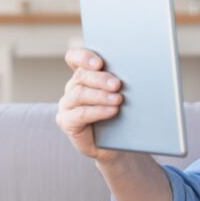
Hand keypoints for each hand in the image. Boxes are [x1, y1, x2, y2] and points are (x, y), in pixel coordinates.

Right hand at [56, 48, 124, 162]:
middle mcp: (72, 88)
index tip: (100, 63)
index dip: (84, 57)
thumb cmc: (121, 116)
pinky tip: (112, 111)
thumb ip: (118, 82)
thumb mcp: (121, 95)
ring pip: (79, 93)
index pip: (74, 58)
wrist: (118, 143)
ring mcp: (67, 105)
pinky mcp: (66, 121)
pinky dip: (98, 111)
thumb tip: (133, 71)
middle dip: (100, 78)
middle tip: (117, 84)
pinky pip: (80, 113)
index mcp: (84, 76)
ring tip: (118, 100)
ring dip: (101, 95)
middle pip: (81, 76)